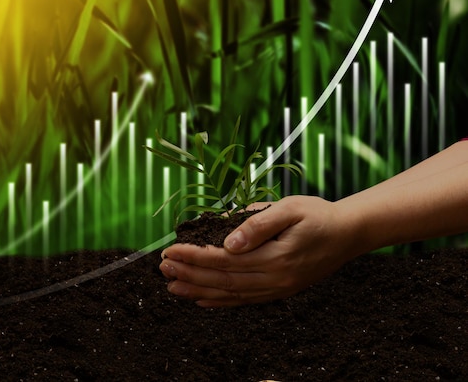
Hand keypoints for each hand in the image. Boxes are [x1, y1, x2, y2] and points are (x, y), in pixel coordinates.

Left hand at [159, 196, 362, 306]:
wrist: (348, 234)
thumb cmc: (317, 215)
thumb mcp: (290, 208)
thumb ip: (258, 224)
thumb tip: (228, 241)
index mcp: (274, 257)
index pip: (224, 260)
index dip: (194, 256)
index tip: (170, 250)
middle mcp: (274, 279)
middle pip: (222, 280)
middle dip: (189, 274)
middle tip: (162, 269)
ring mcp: (277, 288)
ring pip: (230, 294)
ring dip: (198, 290)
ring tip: (172, 286)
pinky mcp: (280, 290)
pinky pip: (244, 300)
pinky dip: (220, 302)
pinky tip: (201, 300)